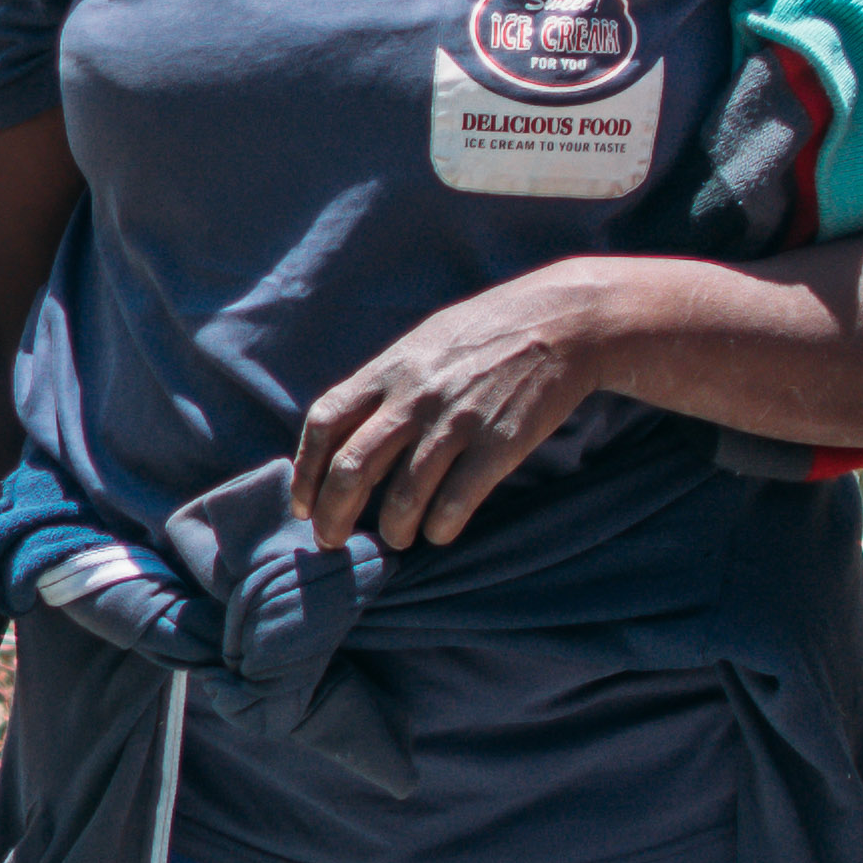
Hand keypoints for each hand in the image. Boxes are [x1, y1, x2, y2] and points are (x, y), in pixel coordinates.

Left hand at [299, 261, 628, 549]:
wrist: (560, 321)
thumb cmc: (484, 334)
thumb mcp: (420, 345)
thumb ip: (381, 386)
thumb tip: (340, 435)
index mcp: (388, 371)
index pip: (325, 424)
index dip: (305, 472)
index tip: (302, 505)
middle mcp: (413, 397)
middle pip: (352, 468)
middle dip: (333, 516)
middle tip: (331, 541)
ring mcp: (455, 421)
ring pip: (403, 495)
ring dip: (392, 529)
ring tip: (395, 539)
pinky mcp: (499, 443)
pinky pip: (456, 500)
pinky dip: (440, 527)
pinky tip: (438, 533)